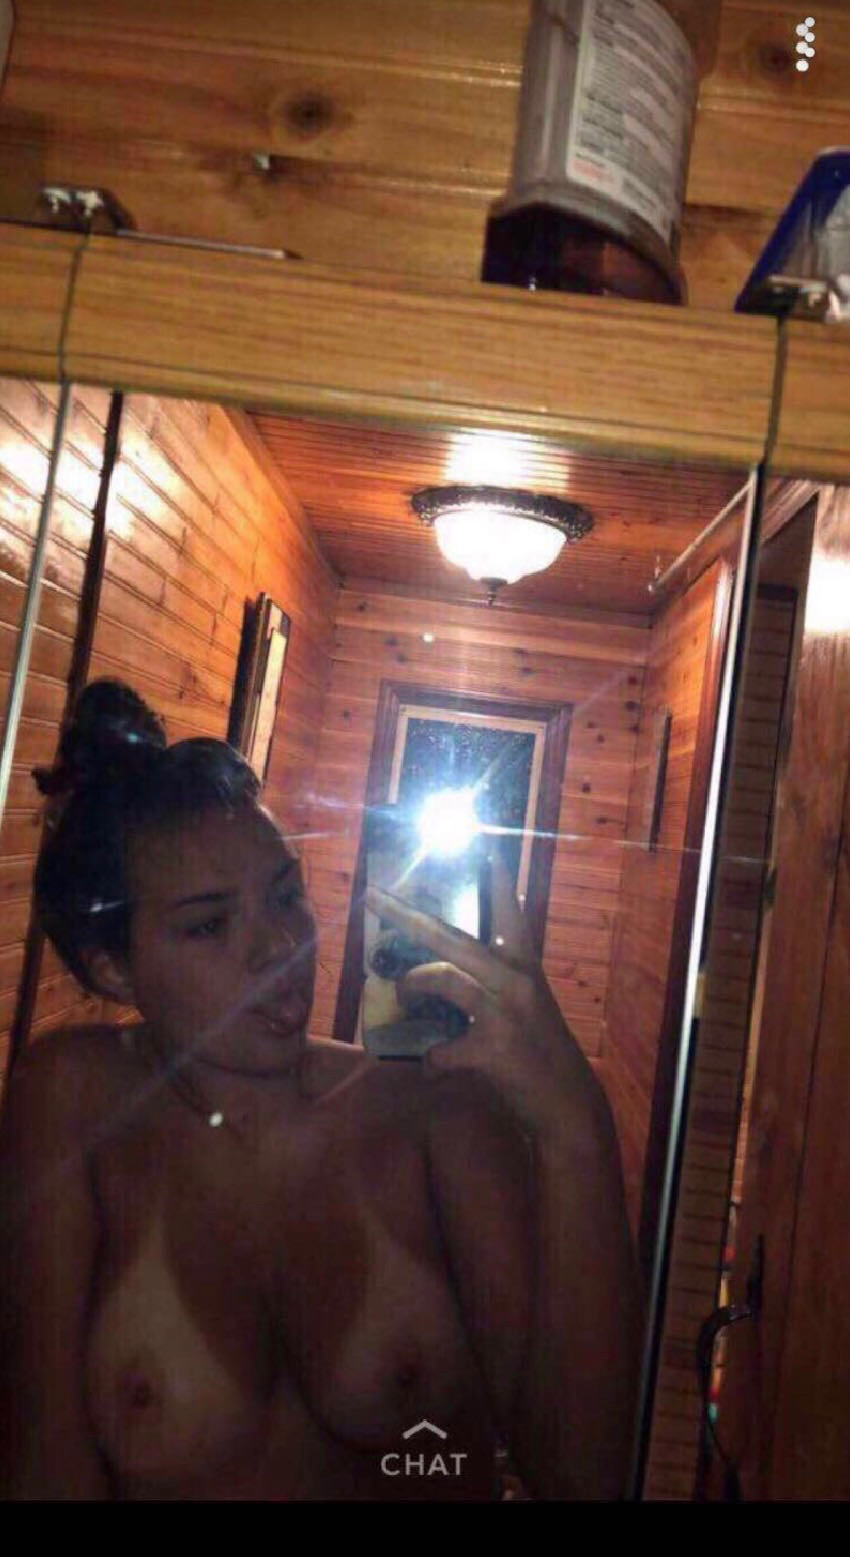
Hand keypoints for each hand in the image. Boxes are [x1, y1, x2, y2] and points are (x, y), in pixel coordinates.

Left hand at [364, 849, 606, 1140]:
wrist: (568, 1101)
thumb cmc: (539, 1048)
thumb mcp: (527, 1001)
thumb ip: (497, 976)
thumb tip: (452, 959)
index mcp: (523, 963)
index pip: (509, 910)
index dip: (495, 878)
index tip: (482, 845)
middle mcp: (516, 979)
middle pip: (452, 938)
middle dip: (408, 917)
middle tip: (374, 896)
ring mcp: (506, 1013)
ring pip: (445, 979)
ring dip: (415, 986)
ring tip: (404, 994)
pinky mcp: (495, 1049)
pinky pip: (444, 1048)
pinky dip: (433, 1058)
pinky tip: (434, 1065)